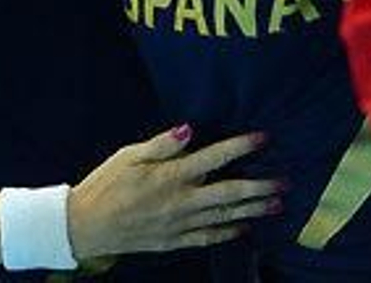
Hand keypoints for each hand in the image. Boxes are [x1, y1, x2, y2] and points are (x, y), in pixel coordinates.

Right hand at [68, 126, 280, 257]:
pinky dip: (229, 232)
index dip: (241, 146)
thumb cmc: (105, 185)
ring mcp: (180, 224)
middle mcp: (181, 201)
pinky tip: (244, 227)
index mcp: (171, 176)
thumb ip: (161, 144)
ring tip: (276, 204)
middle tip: (285, 181)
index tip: (262, 138)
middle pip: (230, 193)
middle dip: (260, 187)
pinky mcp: (174, 241)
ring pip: (225, 217)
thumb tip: (188, 129)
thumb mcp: (128, 156)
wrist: (86, 226)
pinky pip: (208, 237)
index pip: (214, 158)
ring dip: (253, 210)